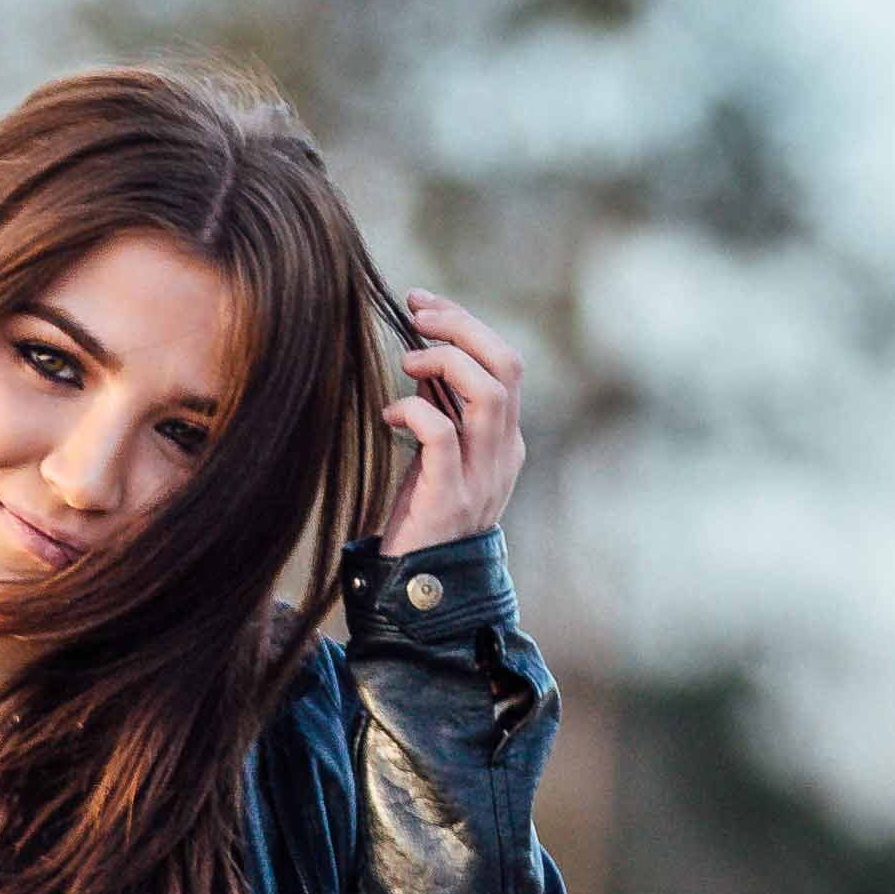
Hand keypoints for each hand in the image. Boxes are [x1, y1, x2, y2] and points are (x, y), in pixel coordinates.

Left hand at [381, 292, 525, 549]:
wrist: (422, 591)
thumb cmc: (422, 518)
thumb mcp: (437, 455)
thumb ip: (439, 408)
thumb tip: (422, 352)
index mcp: (504, 438)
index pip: (504, 362)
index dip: (466, 323)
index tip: (422, 302)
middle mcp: (503, 452)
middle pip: (506, 365)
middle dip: (461, 327)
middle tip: (416, 313)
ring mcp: (482, 476)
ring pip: (487, 393)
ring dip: (444, 361)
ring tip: (406, 360)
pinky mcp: (450, 498)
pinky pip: (442, 436)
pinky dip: (414, 411)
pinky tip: (388, 413)